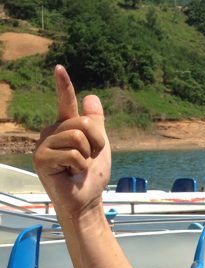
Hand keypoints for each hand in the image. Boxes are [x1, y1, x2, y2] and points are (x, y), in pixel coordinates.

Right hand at [33, 66, 110, 217]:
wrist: (86, 199)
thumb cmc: (91, 175)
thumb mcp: (100, 145)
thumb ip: (96, 123)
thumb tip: (91, 96)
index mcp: (65, 127)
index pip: (65, 102)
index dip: (63, 85)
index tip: (59, 68)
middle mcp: (51, 132)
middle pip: (83, 123)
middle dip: (96, 143)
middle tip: (88, 159)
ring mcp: (43, 144)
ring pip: (78, 137)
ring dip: (87, 155)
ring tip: (78, 167)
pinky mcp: (41, 158)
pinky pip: (72, 153)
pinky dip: (79, 166)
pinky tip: (70, 174)